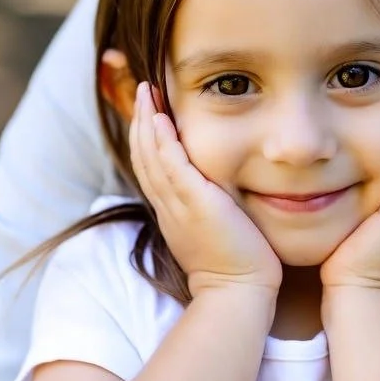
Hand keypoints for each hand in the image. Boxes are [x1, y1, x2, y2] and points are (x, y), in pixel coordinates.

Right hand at [129, 83, 282, 298]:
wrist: (239, 291)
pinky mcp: (194, 203)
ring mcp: (177, 204)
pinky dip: (164, 141)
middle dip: (141, 120)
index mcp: (170, 210)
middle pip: (143, 155)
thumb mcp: (212, 227)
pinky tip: (162, 118)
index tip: (150, 109)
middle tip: (143, 89)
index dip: (145, 135)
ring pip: (151, 155)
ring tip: (148, 91)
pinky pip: (171, 166)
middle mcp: (167, 205)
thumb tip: (214, 186)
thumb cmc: (235, 262)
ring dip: (148, 121)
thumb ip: (207, 204)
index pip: (149, 165)